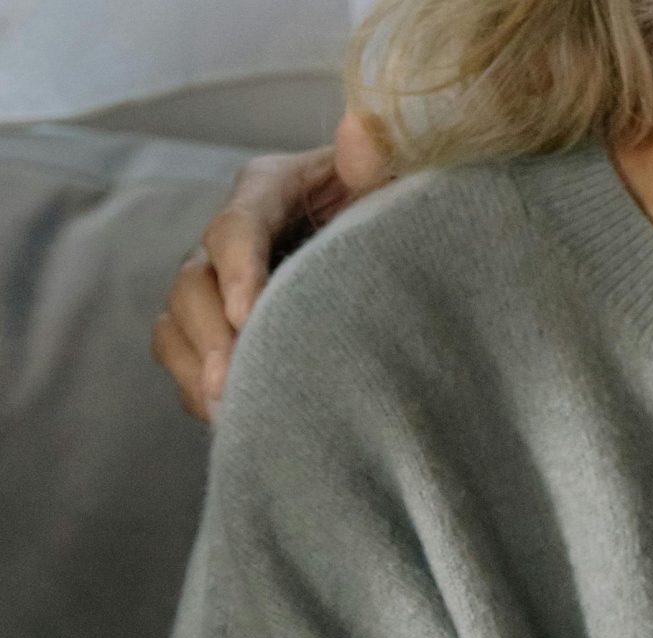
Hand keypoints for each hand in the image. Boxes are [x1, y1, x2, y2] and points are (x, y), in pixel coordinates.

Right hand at [151, 111, 389, 418]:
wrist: (405, 254)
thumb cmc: (400, 209)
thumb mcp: (398, 178)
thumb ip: (380, 159)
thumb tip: (362, 131)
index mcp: (271, 189)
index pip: (237, 228)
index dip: (239, 273)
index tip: (249, 318)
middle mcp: (232, 236)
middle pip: (193, 282)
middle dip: (211, 333)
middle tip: (234, 382)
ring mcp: (218, 284)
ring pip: (178, 323)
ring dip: (201, 368)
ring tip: (233, 410)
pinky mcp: (217, 328)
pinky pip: (187, 361)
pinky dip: (204, 391)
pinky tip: (239, 422)